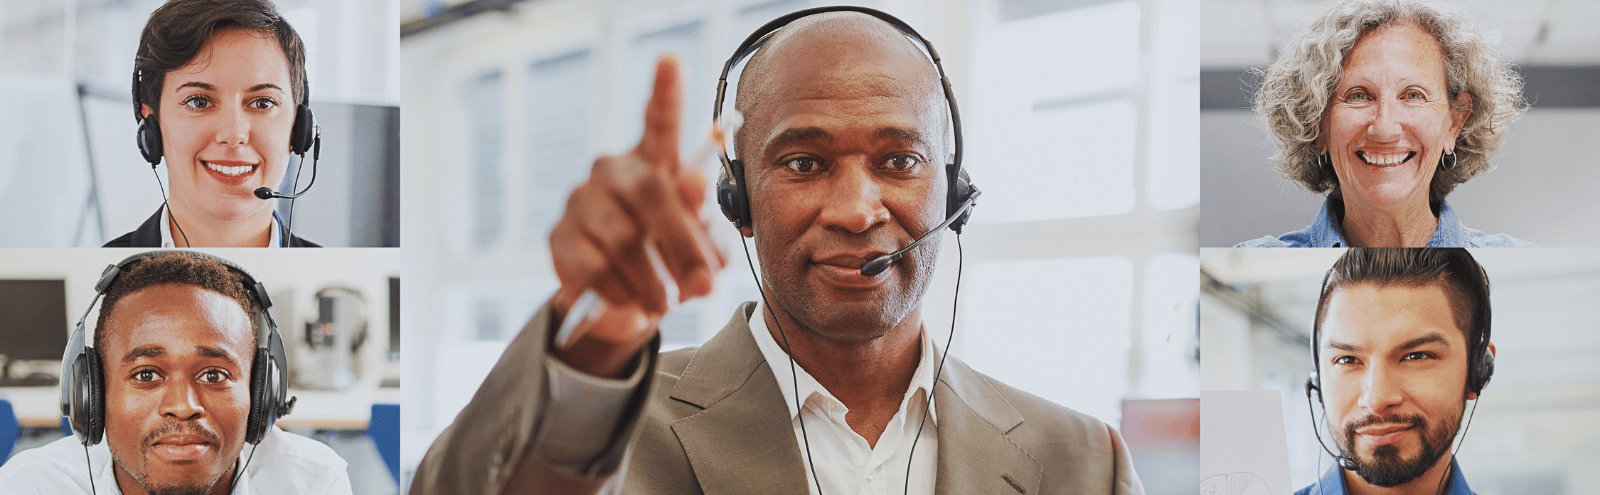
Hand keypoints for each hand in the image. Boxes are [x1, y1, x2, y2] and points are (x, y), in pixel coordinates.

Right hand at [547, 55, 725, 376]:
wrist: (624, 307)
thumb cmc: (669, 264)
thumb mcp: (700, 246)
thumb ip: (703, 220)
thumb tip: (695, 183)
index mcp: (655, 162)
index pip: (659, 121)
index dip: (664, 91)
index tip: (669, 60)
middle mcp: (614, 171)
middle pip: (651, 192)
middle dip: (683, 244)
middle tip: (703, 286)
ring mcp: (582, 201)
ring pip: (624, 238)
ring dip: (654, 280)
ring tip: (667, 302)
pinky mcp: (560, 238)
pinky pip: (594, 267)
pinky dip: (622, 293)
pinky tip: (632, 303)